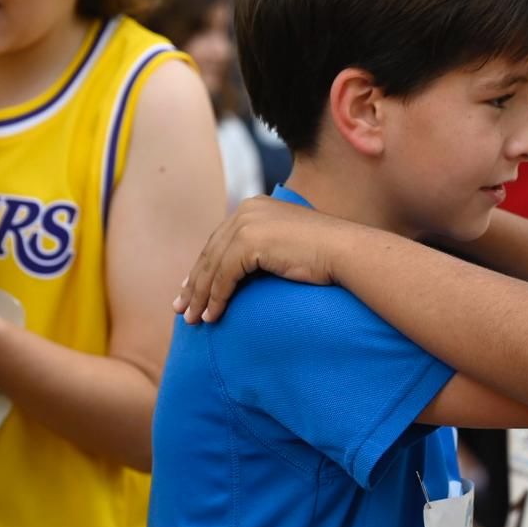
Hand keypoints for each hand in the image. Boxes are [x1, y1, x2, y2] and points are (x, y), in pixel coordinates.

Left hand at [176, 197, 353, 323]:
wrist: (346, 251)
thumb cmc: (326, 253)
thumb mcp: (287, 244)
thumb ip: (266, 247)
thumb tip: (248, 267)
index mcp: (254, 206)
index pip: (220, 241)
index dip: (203, 267)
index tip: (191, 289)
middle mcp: (246, 210)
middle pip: (210, 253)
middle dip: (194, 284)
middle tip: (182, 309)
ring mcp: (246, 224)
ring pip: (213, 267)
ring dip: (201, 297)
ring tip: (193, 320)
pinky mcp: (249, 242)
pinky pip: (224, 276)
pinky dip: (216, 299)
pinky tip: (213, 317)